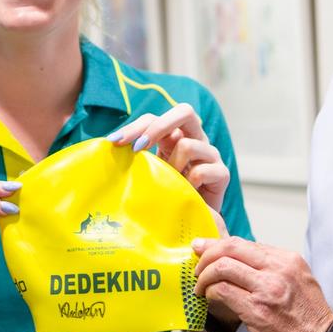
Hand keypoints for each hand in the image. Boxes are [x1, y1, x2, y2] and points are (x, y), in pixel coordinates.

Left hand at [109, 103, 229, 211]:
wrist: (194, 220)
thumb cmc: (168, 194)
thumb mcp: (150, 172)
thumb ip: (138, 158)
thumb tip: (109, 148)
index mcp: (175, 134)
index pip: (155, 118)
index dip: (135, 126)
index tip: (114, 142)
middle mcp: (196, 138)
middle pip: (184, 111)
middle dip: (158, 127)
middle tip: (138, 148)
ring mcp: (211, 154)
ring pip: (188, 145)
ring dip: (173, 166)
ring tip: (170, 182)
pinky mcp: (222, 173)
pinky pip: (202, 171)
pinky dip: (189, 183)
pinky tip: (186, 192)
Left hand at [192, 237, 332, 331]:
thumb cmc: (310, 320)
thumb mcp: (298, 282)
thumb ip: (272, 269)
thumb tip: (241, 262)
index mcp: (288, 260)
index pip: (244, 243)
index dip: (219, 245)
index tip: (204, 248)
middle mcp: (278, 269)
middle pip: (231, 248)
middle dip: (207, 254)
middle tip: (197, 264)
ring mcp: (267, 289)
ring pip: (222, 267)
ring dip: (204, 276)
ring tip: (200, 286)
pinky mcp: (256, 310)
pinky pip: (222, 291)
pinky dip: (209, 292)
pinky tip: (208, 298)